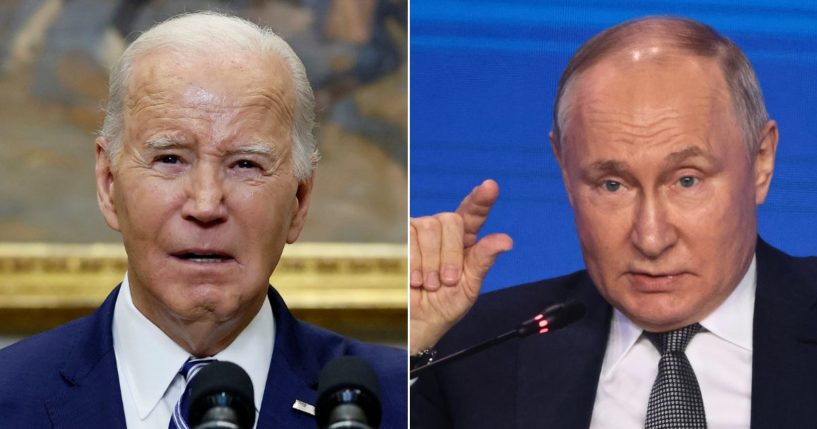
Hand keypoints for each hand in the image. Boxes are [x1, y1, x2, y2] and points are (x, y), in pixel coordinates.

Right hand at [410, 179, 512, 353]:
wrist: (414, 323)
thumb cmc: (443, 305)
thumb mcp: (469, 287)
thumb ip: (483, 260)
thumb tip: (506, 240)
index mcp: (465, 240)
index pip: (473, 213)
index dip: (481, 199)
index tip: (490, 186)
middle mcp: (441, 230)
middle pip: (451, 221)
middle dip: (451, 253)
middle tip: (447, 280)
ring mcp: (419, 232)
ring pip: (429, 227)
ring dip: (432, 262)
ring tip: (429, 283)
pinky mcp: (400, 238)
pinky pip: (409, 238)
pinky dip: (414, 262)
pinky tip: (415, 279)